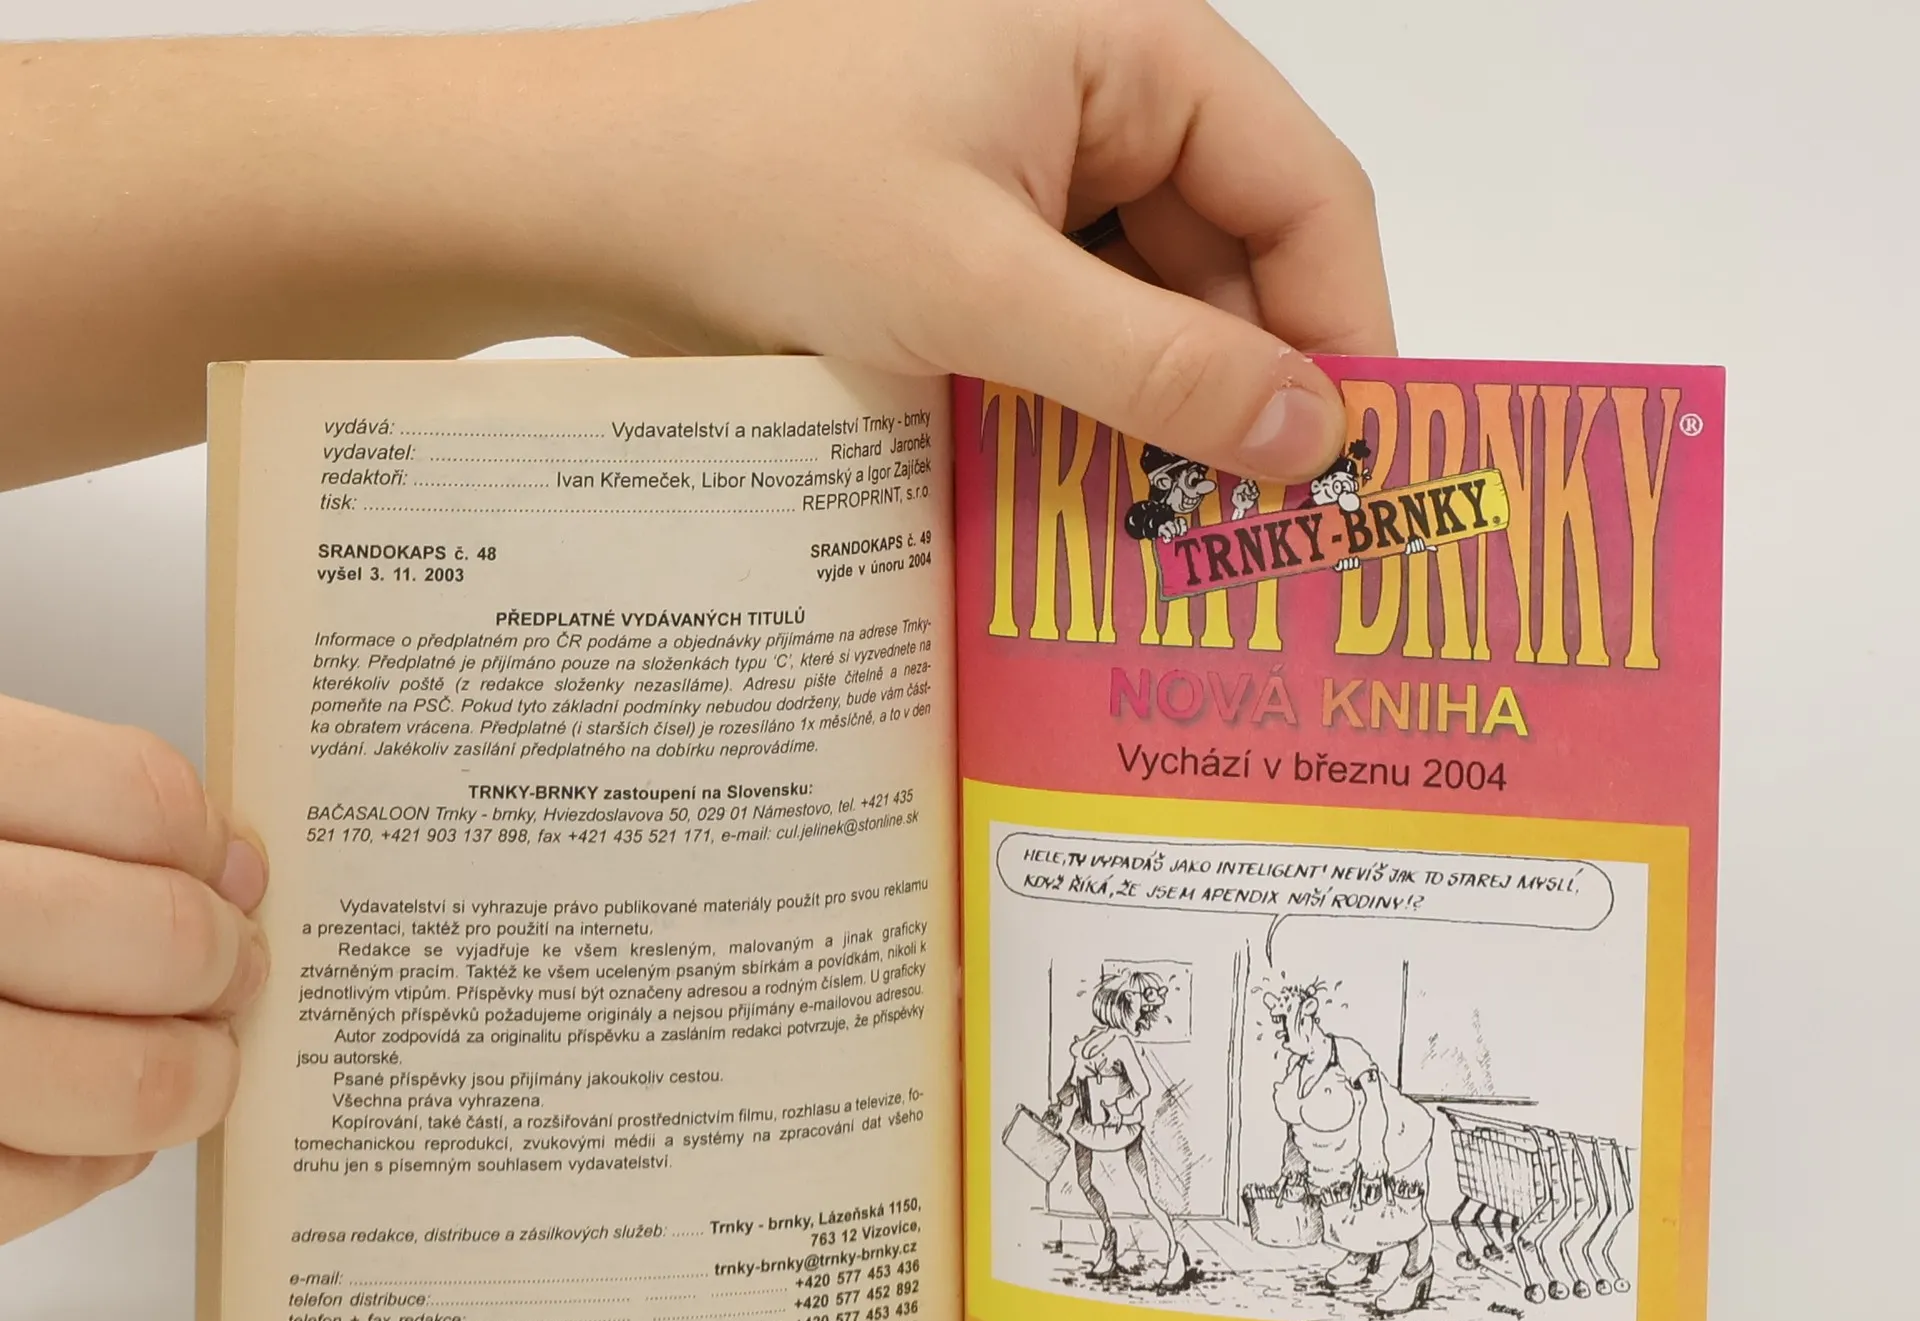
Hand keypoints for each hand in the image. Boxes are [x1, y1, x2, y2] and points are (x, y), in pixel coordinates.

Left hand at [0, 0, 1390, 486]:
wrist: (572, 198)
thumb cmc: (766, 198)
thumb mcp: (983, 293)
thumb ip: (1160, 367)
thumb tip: (1318, 440)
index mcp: (1133, 49)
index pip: (1307, 192)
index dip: (1347, 334)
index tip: (1357, 475)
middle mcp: (1096, 95)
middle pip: (1235, 257)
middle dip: (1248, 393)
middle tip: (1261, 541)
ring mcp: (1027, 166)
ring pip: (1151, 305)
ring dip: (1164, 417)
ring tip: (1176, 541)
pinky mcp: (967, 233)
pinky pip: (1070, 326)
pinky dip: (1087, 408)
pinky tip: (1087, 496)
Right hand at [0, 695, 267, 1244]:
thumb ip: (73, 801)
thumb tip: (234, 866)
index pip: (137, 797)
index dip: (206, 843)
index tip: (221, 873)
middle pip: (155, 940)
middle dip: (223, 964)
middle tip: (225, 970)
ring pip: (127, 1083)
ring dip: (191, 1074)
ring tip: (183, 1052)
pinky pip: (42, 1187)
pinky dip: (97, 1163)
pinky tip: (75, 1124)